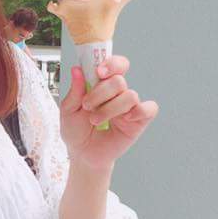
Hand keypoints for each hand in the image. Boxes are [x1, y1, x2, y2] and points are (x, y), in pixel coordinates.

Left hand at [59, 55, 158, 171]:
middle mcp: (118, 93)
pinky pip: (149, 109)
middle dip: (100, 92)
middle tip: (87, 105)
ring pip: (130, 95)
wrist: (82, 154)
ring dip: (110, 108)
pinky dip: (138, 111)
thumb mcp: (68, 110)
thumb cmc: (76, 131)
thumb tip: (76, 69)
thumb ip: (74, 91)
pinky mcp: (138, 122)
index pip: (116, 65)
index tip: (99, 71)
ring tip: (95, 120)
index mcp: (103, 85)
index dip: (111, 64)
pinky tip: (123, 120)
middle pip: (119, 80)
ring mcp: (129, 107)